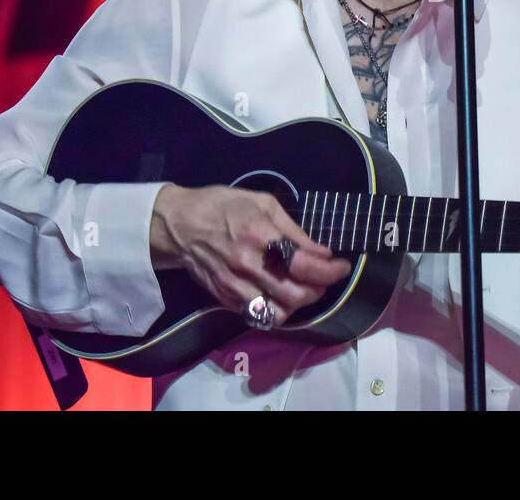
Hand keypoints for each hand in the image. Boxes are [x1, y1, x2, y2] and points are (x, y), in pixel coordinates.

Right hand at [149, 184, 352, 325]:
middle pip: (295, 295)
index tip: (342, 266)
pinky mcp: (224, 299)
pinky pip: (258, 316)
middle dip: (319, 289)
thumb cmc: (223, 206)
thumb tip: (321, 251)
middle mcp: (247, 265)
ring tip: (304, 287)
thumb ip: (293, 229)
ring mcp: (234, 286)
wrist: (178, 225)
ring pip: (278, 313)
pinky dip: (276, 310)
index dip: (330, 270)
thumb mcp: (262, 202)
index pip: (303, 264)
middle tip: (324, 277)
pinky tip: (281, 294)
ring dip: (299, 304)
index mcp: (259, 235)